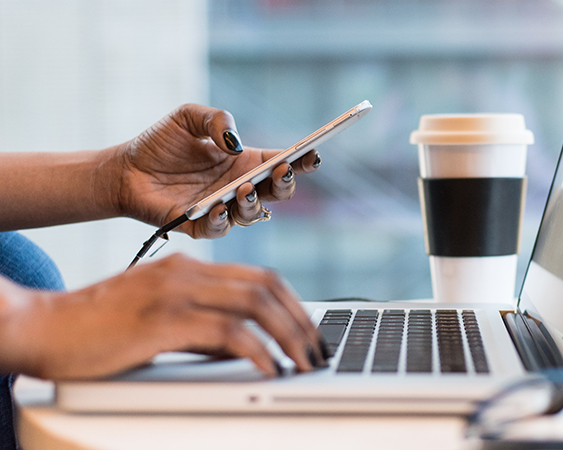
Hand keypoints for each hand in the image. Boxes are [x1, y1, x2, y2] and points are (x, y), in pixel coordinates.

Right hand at [0, 254, 322, 379]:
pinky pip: (228, 332)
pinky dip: (258, 351)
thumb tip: (244, 348)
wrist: (41, 327)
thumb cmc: (96, 330)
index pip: (260, 276)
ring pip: (255, 304)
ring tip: (304, 363)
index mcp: (188, 267)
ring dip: (289, 336)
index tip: (310, 332)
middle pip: (267, 286)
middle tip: (318, 351)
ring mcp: (175, 292)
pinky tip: (270, 369)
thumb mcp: (159, 320)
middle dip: (302, 321)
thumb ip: (202, 327)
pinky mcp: (163, 320)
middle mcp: (186, 272)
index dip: (294, 304)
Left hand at [111, 104, 321, 237]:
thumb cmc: (160, 143)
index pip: (283, 163)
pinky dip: (222, 219)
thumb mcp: (188, 117)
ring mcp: (223, 209)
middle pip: (278, 193)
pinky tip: (218, 206)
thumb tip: (235, 142)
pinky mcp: (200, 226)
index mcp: (245, 162)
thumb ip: (216, 120)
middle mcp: (240, 187)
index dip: (302, 160)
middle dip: (286, 183)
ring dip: (254, 202)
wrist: (124, 170)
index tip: (313, 153)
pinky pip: (219, 228)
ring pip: (253, 214)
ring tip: (244, 188)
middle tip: (282, 171)